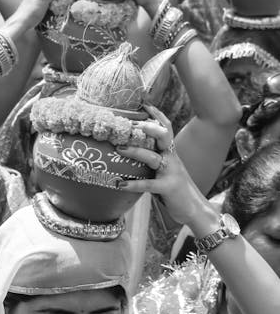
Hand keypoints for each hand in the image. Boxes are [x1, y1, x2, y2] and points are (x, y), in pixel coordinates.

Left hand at [117, 105, 209, 227]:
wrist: (195, 209)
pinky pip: (148, 185)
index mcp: (171, 153)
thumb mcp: (164, 172)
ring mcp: (171, 173)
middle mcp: (172, 159)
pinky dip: (132, 184)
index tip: (143, 104)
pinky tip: (119, 183)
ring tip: (118, 148)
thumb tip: (130, 154)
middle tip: (129, 123)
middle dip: (148, 127)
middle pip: (164, 136)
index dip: (156, 115)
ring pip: (153, 157)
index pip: (166, 128)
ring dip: (135, 152)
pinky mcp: (167, 188)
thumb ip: (152, 162)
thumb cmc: (175, 190)